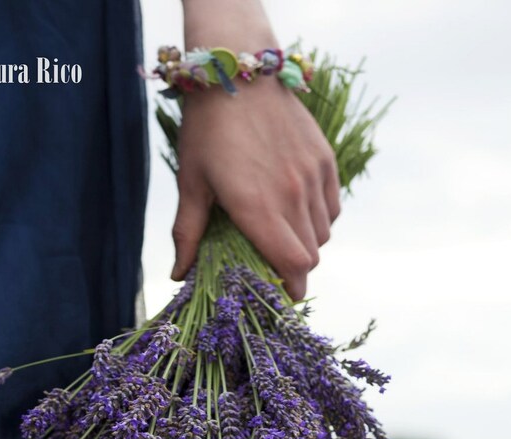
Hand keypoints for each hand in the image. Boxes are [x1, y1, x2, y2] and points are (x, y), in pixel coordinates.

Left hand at [171, 78, 340, 299]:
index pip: (293, 265)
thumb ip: (188, 233)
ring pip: (323, 233)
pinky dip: (320, 218)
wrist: (237, 70)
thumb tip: (178, 276)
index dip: (291, 288)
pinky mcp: (324, 160)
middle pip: (310, 255)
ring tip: (282, 236)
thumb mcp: (191, 183)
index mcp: (258, 208)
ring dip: (306, 243)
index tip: (279, 295)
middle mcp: (292, 196)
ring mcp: (312, 177)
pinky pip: (332, 207)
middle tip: (274, 267)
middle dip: (295, 269)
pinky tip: (297, 211)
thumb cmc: (206, 130)